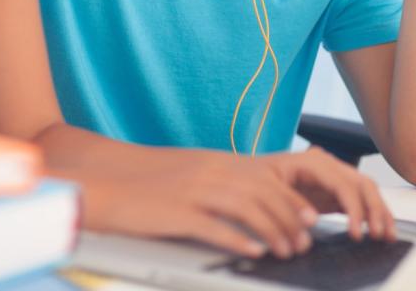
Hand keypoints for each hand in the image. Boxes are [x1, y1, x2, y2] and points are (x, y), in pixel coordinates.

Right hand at [78, 147, 394, 259]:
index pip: (267, 179)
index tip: (309, 219)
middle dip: (290, 219)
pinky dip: (238, 239)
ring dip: (273, 230)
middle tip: (303, 240)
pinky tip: (253, 252)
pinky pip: (215, 226)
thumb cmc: (148, 186)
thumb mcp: (191, 177)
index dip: (292, 200)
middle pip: (264, 193)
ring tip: (286, 251)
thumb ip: (221, 185)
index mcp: (216, 163)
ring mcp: (194, 191)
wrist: (106, 185)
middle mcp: (210, 172)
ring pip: (247, 208)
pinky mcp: (176, 212)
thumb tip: (253, 204)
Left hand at [259, 146, 395, 241]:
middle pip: (361, 183)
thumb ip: (289, 204)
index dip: (354, 207)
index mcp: (312, 162)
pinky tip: (377, 229)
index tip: (356, 230)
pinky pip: (358, 200)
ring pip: (365, 191)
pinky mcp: (331, 193)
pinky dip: (370, 214)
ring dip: (379, 212)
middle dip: (374, 209)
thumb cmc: (251, 178)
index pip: (342, 182)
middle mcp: (326, 166)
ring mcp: (331, 178)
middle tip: (377, 234)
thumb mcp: (266, 189)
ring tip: (385, 234)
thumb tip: (310, 220)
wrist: (241, 177)